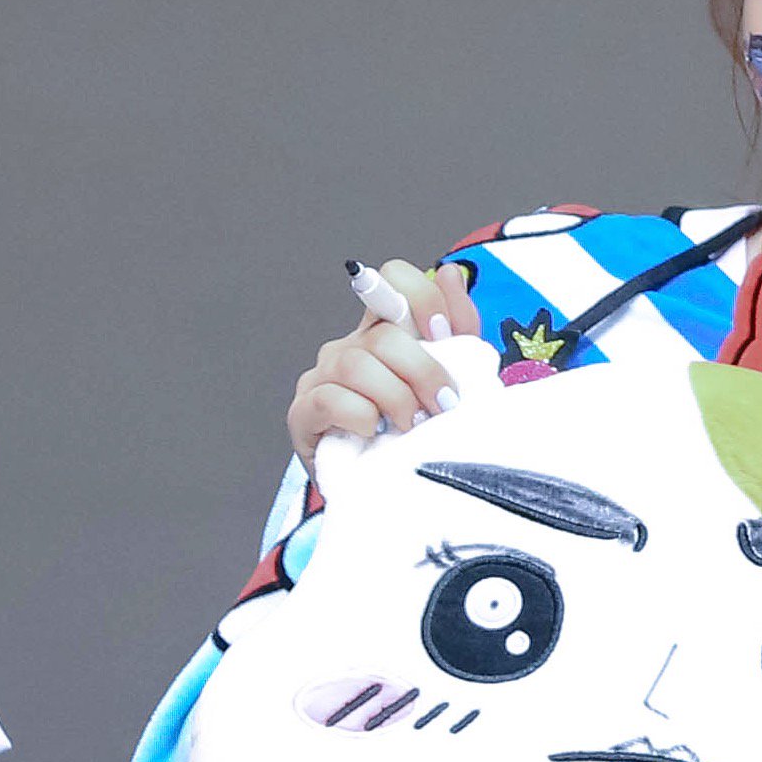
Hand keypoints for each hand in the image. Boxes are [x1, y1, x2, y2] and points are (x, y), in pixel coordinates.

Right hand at [286, 260, 481, 462]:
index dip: (422, 297)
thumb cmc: (425, 431)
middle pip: (384, 334)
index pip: (392, 280)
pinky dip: (361, 416)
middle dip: (423, 371)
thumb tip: (452, 272)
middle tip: (444, 405)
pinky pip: (329, 400)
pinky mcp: (302, 414)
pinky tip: (375, 433)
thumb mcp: (456, 378)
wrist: (396, 488)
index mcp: (384, 331)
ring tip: (413, 427)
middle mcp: (348, 347)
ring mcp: (320, 378)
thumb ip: (460, 328)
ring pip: (356, 364)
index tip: (446, 334)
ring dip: (396, 398)